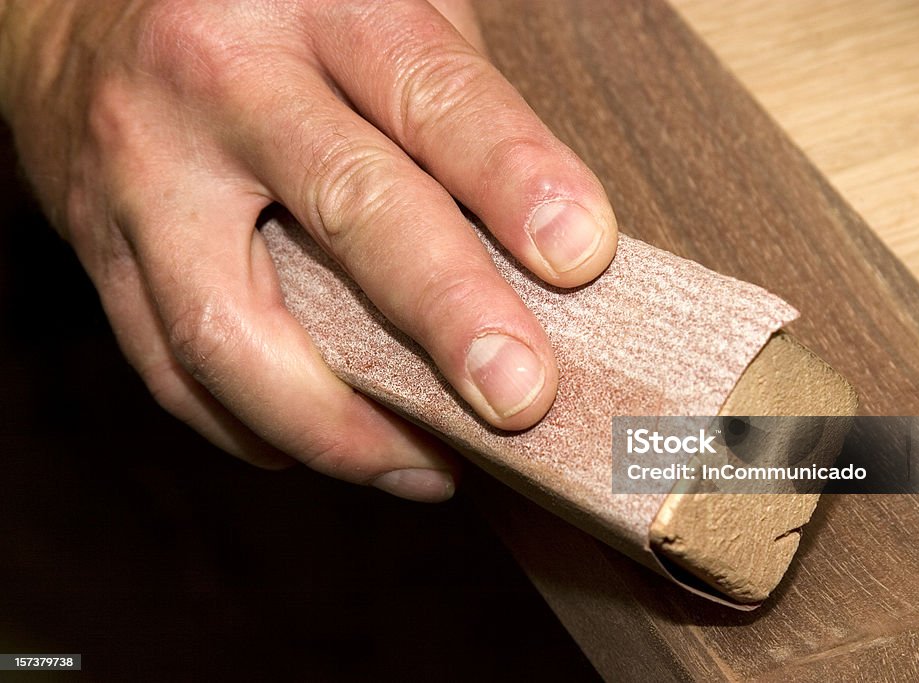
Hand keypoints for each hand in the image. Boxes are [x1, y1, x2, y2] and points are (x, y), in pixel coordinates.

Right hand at [0, 0, 617, 500]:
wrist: (83, 14)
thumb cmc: (270, 22)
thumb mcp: (371, 17)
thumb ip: (449, 114)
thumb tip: (548, 252)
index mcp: (319, 5)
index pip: (434, 95)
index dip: (512, 178)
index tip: (581, 257)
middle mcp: (223, 82)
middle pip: (345, 206)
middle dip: (442, 311)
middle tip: (519, 396)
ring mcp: (146, 175)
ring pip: (233, 328)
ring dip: (340, 424)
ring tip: (429, 464)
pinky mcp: (100, 254)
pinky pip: (172, 369)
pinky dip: (259, 430)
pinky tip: (336, 447)